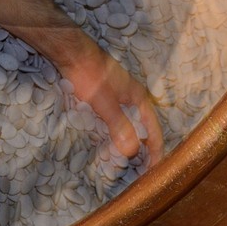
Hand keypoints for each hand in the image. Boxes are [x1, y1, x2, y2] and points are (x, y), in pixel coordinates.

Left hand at [53, 40, 163, 164]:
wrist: (70, 53)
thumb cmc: (90, 76)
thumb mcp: (105, 103)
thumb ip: (119, 126)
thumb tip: (132, 152)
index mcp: (139, 99)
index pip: (154, 131)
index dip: (155, 153)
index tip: (154, 172)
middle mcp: (132, 99)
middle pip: (142, 129)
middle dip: (141, 150)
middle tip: (138, 173)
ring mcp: (118, 97)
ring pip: (127, 125)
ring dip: (125, 143)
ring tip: (121, 162)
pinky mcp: (103, 97)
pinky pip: (113, 120)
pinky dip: (112, 134)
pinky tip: (105, 143)